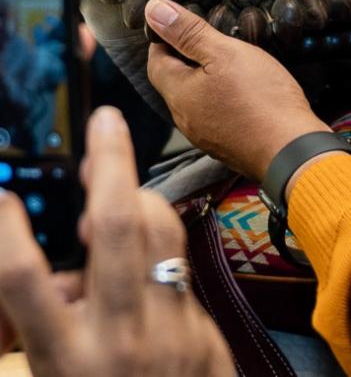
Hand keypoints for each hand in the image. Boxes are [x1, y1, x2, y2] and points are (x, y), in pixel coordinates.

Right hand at [0, 107, 233, 376]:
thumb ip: (47, 330)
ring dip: (138, 197)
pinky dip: (157, 244)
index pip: (28, 284)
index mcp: (68, 363)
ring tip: (114, 181)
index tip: (3, 195)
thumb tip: (54, 276)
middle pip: (119, 228)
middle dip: (111, 165)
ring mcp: (174, 332)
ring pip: (161, 233)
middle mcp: (123, 340)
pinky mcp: (207, 332)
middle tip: (105, 120)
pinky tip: (139, 242)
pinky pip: (181, 266)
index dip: (10, 233)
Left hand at [145, 0, 328, 181]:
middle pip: (174, 80)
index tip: (181, 21)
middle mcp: (185, 118)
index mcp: (179, 93)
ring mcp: (205, 134)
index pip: (156, 60)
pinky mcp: (225, 143)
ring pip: (195, 97)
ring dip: (204, 77)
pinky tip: (243, 88)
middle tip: (209, 35)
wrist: (290, 148)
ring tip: (228, 59)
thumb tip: (152, 10)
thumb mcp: (226, 53)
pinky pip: (213, 112)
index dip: (165, 38)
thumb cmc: (260, 98)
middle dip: (186, 56)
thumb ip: (189, 32)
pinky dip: (221, 96)